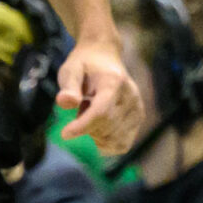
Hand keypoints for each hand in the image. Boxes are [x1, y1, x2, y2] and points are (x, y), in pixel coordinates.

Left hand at [56, 39, 140, 155]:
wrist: (104, 58)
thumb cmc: (83, 66)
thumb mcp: (70, 70)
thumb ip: (69, 87)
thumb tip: (65, 101)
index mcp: (113, 82)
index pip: (101, 111)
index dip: (83, 126)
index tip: (64, 134)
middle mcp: (130, 96)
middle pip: (106, 127)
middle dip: (86, 127)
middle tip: (81, 108)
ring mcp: (137, 108)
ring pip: (114, 138)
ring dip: (95, 134)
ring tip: (92, 112)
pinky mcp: (138, 118)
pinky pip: (122, 143)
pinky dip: (106, 143)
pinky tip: (98, 129)